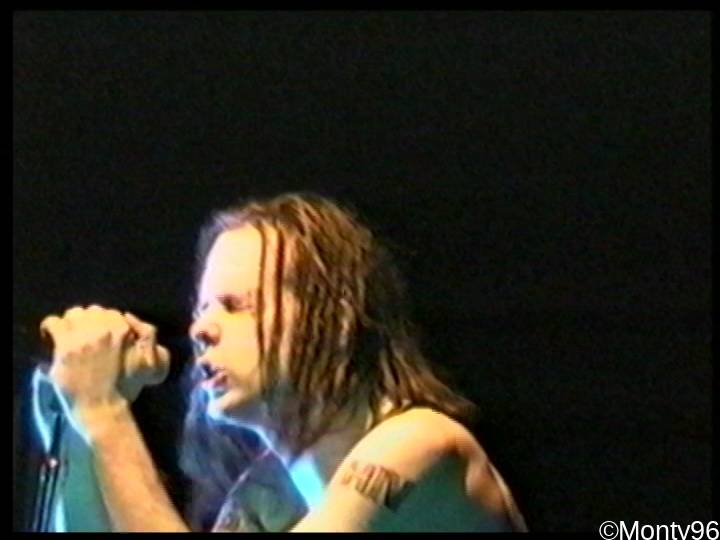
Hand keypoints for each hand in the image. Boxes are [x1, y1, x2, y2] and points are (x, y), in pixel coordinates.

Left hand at [39, 306, 169, 411]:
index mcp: (122, 329)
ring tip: (67, 336)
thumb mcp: (147, 359)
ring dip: (70, 324)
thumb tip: (128, 316)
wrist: (103, 407)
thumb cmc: (126, 386)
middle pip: (90, 311)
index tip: (98, 334)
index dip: (102, 323)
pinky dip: (51, 329)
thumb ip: (145, 335)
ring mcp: (83, 338)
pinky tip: (51, 338)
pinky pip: (53, 324)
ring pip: (71, 315)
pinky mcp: (65, 348)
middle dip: (86, 321)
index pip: (109, 312)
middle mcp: (102, 328)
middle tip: (82, 336)